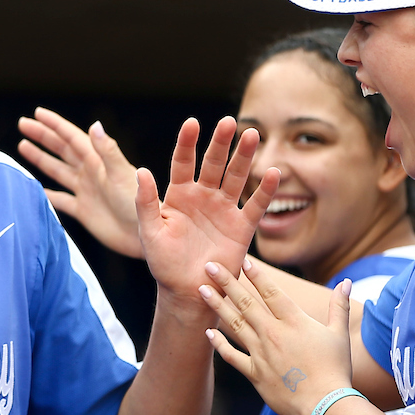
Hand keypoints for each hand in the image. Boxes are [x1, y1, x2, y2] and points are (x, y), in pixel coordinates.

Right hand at [18, 108, 141, 258]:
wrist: (144, 234)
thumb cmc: (137, 202)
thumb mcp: (122, 173)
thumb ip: (107, 150)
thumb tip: (94, 125)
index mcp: (97, 161)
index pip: (71, 137)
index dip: (54, 124)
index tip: (37, 112)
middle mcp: (90, 173)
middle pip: (61, 150)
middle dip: (43, 136)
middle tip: (22, 123)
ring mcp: (86, 192)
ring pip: (58, 171)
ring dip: (41, 159)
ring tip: (23, 146)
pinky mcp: (84, 211)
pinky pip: (60, 200)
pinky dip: (47, 195)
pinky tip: (35, 190)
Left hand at [137, 118, 278, 313]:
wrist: (186, 293)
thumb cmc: (163, 264)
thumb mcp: (149, 232)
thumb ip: (145, 202)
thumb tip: (141, 171)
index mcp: (178, 195)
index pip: (183, 161)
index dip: (187, 143)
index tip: (193, 123)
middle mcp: (203, 197)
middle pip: (213, 163)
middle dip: (221, 143)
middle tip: (230, 122)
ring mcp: (224, 209)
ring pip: (236, 177)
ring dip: (244, 157)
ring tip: (252, 135)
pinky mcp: (242, 226)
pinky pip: (256, 205)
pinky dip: (266, 190)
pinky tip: (274, 173)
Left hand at [200, 258, 352, 414]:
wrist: (325, 405)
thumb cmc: (335, 370)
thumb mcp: (339, 335)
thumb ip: (339, 306)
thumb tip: (346, 283)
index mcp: (294, 321)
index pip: (271, 292)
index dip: (256, 275)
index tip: (242, 260)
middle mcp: (274, 333)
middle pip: (246, 302)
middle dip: (227, 282)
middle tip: (209, 266)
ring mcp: (262, 353)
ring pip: (235, 324)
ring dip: (217, 306)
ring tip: (202, 290)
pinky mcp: (255, 373)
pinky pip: (232, 356)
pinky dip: (219, 344)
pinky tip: (208, 332)